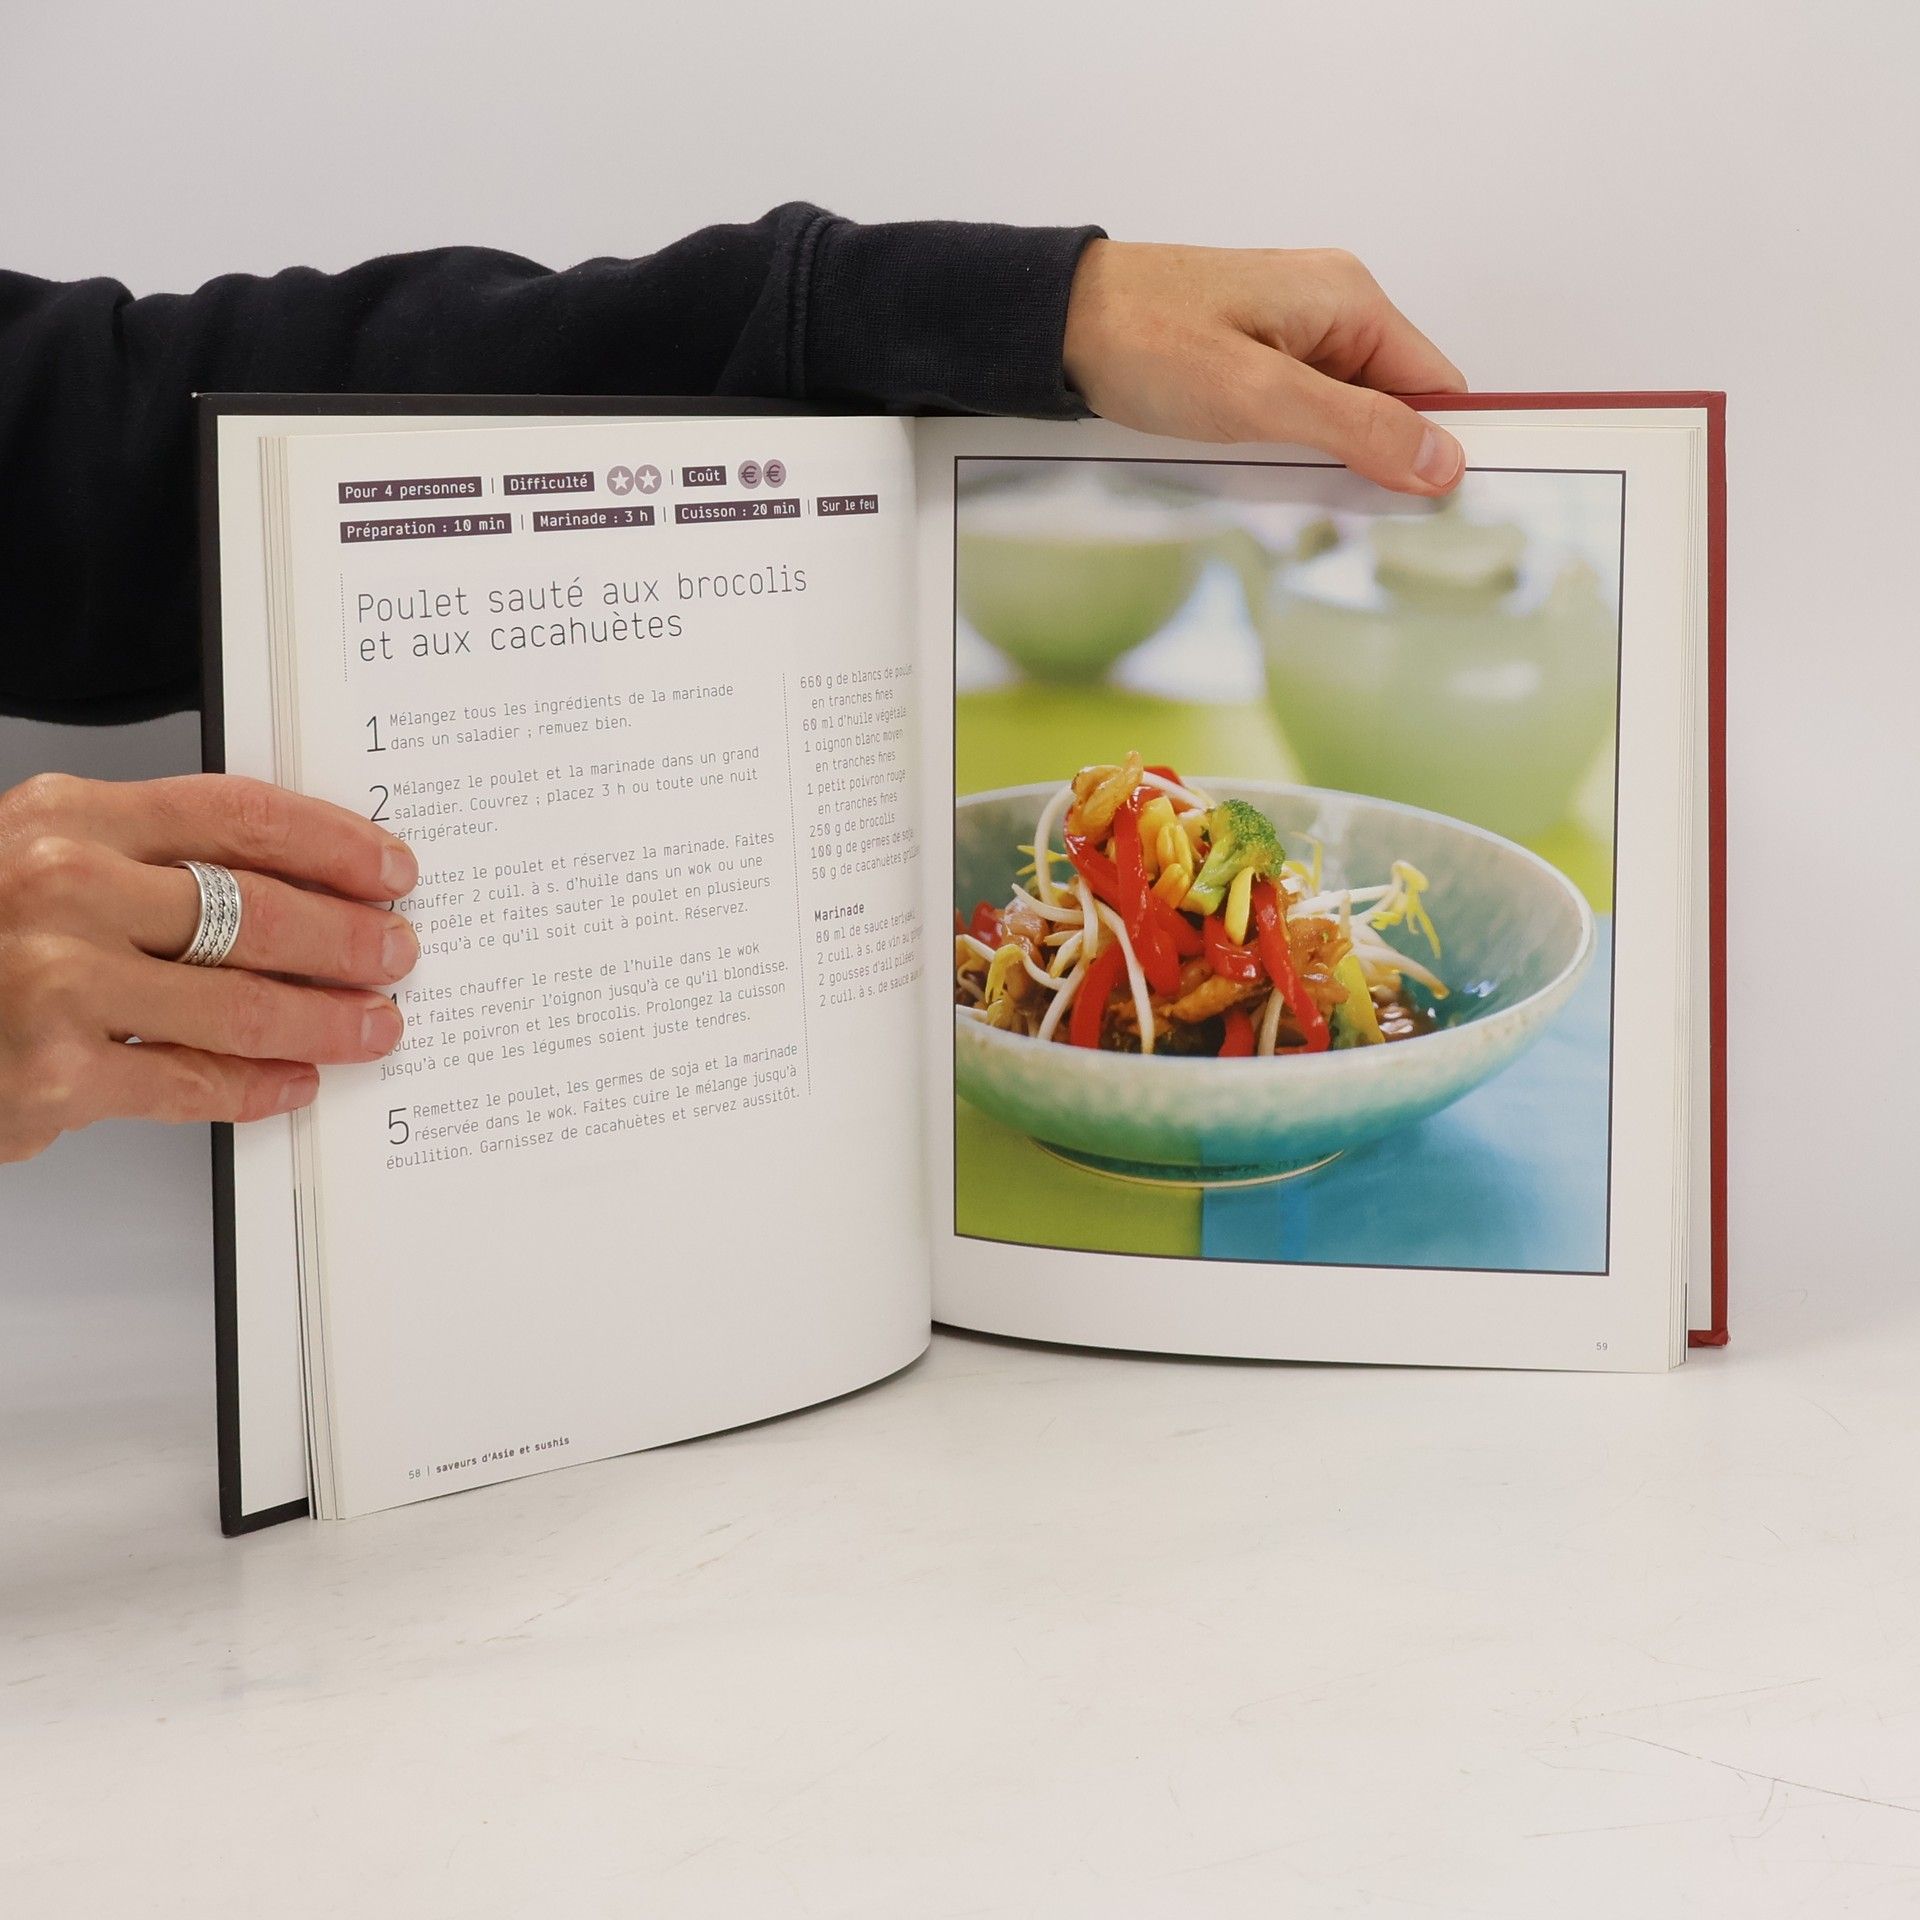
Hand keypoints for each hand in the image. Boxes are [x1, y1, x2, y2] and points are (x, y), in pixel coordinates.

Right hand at [0, 772, 419, 1163]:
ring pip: (245, 1004)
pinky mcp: (55, 1076)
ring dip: (330, 1020)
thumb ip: (145, 859)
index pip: (239, 816)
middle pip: (260, 912)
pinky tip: (294, 1081)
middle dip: (351, 940)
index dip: (334, 844)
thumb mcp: (38, 857)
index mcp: (69, 818)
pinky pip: (193, 1083)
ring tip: (373, 1024)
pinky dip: (259, 1086)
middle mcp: (63, 888)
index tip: (390, 870)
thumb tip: (290, 884)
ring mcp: (57, 983)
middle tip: (398, 953)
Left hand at [1062, 240, 1468, 495]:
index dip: (1439, 447)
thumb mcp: (1260, 397)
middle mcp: (1331, 307)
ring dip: (1330, 458)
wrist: (1056, 321)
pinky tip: (1264, 469)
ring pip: (1344, 412)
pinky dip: (1293, 446)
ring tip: (1292, 489)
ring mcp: (1291, 330)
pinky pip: (1300, 410)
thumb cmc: (1146, 342)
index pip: (1435, 384)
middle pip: (1393, 401)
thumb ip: (1356, 428)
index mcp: (1350, 300)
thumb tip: (1443, 460)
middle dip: (1380, 459)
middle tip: (1348, 518)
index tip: (1433, 512)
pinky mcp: (1253, 354)